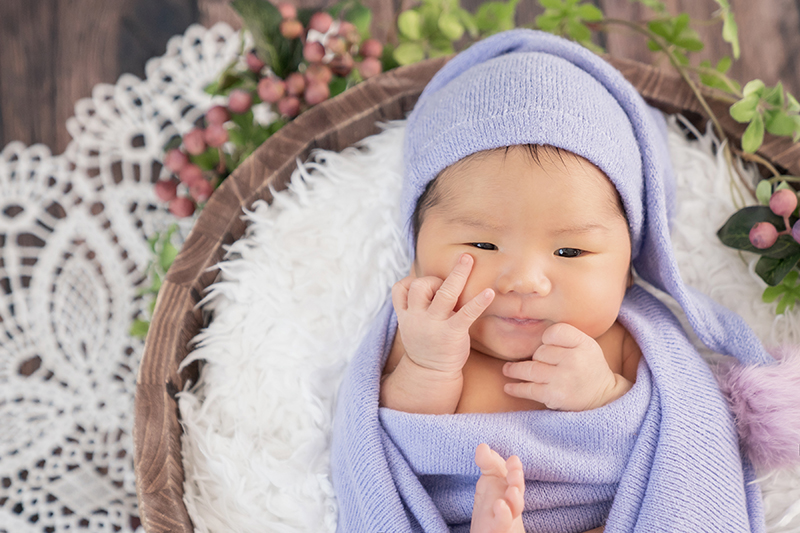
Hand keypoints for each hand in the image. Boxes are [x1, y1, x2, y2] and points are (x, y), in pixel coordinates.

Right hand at [392, 253, 494, 375]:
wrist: (430, 375)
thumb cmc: (426, 344)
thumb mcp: (412, 325)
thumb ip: (416, 305)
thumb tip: (430, 280)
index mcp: (406, 315)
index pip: (400, 288)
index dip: (410, 281)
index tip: (421, 285)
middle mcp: (417, 318)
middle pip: (419, 286)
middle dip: (432, 280)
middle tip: (444, 288)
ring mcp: (434, 326)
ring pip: (443, 293)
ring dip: (457, 275)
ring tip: (468, 260)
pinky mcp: (452, 334)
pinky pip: (466, 314)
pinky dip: (478, 302)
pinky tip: (489, 292)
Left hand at [502, 323, 629, 410]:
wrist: (604, 397)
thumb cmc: (589, 367)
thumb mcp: (586, 345)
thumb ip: (565, 338)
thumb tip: (532, 339)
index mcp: (583, 343)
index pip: (554, 332)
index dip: (547, 338)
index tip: (546, 344)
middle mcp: (574, 359)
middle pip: (540, 352)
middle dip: (536, 358)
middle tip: (536, 363)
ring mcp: (563, 378)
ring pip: (530, 369)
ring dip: (515, 370)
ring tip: (507, 370)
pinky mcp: (554, 396)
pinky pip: (528, 389)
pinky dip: (516, 388)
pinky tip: (508, 387)